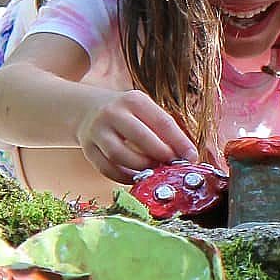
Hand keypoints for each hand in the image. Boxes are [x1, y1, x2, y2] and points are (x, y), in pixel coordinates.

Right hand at [76, 89, 195, 181]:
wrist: (88, 109)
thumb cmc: (126, 114)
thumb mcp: (144, 111)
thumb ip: (163, 130)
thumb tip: (186, 156)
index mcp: (134, 100)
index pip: (162, 122)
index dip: (179, 142)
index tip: (191, 157)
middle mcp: (114, 113)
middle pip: (140, 138)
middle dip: (160, 155)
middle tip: (171, 167)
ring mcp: (98, 131)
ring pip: (120, 156)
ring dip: (141, 168)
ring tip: (153, 172)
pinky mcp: (88, 148)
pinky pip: (107, 169)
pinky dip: (124, 178)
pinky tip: (136, 178)